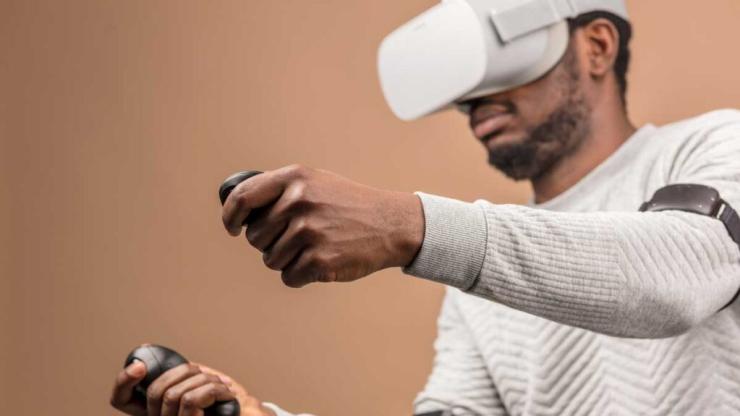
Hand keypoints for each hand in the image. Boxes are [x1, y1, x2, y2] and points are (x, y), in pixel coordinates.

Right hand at [110, 360, 275, 415]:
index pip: (120, 400)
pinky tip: (228, 396)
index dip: (123, 381)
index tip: (139, 364)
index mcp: (161, 413)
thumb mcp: (206, 389)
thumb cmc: (233, 409)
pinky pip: (192, 401)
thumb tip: (164, 355)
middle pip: (155, 390)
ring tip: (223, 388)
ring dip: (206, 382)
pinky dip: (214, 391)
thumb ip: (186, 379)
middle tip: (207, 375)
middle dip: (184, 373)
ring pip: (176, 394)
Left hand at [221, 165, 424, 287]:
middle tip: (297, 237)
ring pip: (270, 260)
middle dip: (270, 242)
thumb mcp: (315, 181)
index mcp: (295, 178)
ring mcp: (310, 231)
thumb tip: (239, 211)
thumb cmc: (348, 204)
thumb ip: (279, 190)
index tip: (233, 227)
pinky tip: (321, 261)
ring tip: (314, 247)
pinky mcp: (320, 260)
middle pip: (255, 237)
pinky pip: (289, 277)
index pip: (242, 198)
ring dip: (287, 260)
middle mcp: (299, 202)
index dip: (231, 216)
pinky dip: (301, 275)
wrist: (390, 224)